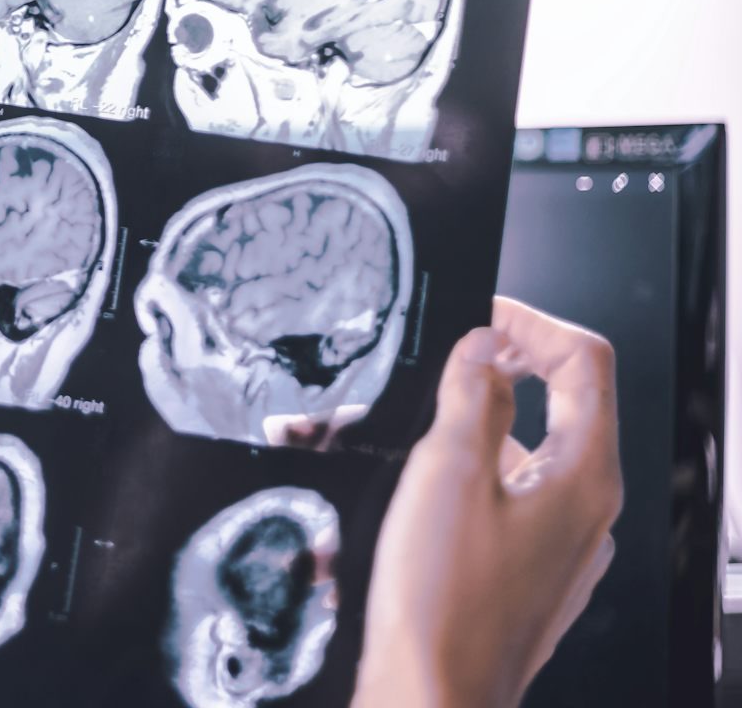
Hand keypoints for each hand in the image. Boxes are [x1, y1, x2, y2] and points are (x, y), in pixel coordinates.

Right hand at [353, 297, 621, 707]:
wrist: (432, 695)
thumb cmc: (444, 601)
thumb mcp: (448, 472)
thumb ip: (468, 397)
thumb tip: (483, 346)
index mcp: (583, 476)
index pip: (585, 362)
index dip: (532, 323)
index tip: (482, 315)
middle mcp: (586, 511)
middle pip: (562, 406)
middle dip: (494, 373)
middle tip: (441, 362)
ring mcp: (562, 548)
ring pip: (525, 456)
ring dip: (465, 430)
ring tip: (399, 433)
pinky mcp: (529, 575)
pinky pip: (507, 504)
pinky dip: (462, 479)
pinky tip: (410, 491)